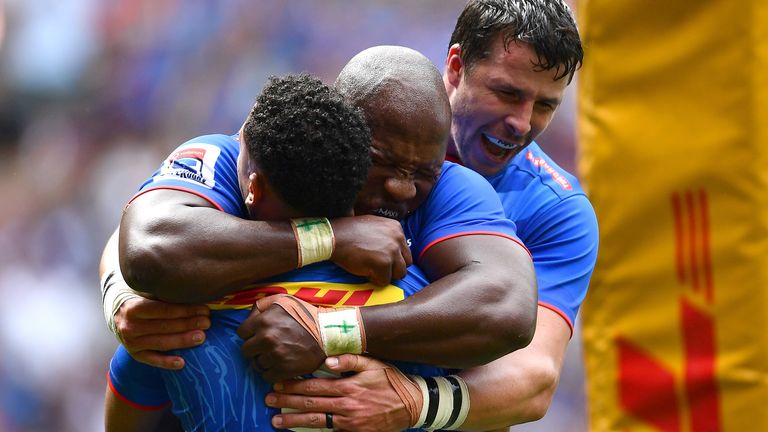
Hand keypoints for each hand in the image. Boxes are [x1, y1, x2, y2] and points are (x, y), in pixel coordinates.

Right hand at [114, 297, 209, 369]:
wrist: (117, 313)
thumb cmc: (140, 299)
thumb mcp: (146, 292)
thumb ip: (164, 294)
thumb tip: (195, 292)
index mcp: (133, 307)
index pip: (163, 310)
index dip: (185, 310)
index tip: (204, 309)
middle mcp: (129, 326)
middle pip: (164, 326)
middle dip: (188, 324)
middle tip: (207, 322)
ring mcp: (131, 342)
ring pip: (161, 343)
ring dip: (183, 341)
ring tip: (201, 337)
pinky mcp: (135, 354)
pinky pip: (152, 360)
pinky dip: (167, 363)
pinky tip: (182, 363)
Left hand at [237, 295, 325, 381]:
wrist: (328, 334)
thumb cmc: (305, 315)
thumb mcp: (283, 300)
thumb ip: (262, 305)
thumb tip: (249, 316)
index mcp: (264, 321)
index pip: (241, 332)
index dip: (250, 333)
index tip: (259, 334)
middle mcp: (267, 339)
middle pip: (245, 350)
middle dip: (254, 348)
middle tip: (266, 346)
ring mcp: (275, 356)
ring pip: (256, 364)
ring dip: (263, 360)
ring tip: (275, 354)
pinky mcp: (283, 370)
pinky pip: (266, 376)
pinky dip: (271, 372)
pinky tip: (279, 364)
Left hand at [267, 354, 414, 431]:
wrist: (412, 405)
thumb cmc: (391, 381)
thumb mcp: (374, 364)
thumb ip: (350, 360)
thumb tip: (326, 361)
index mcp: (348, 387)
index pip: (314, 387)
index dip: (294, 386)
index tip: (278, 384)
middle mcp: (346, 406)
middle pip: (311, 405)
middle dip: (287, 402)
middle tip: (268, 400)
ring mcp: (349, 422)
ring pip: (316, 421)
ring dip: (294, 420)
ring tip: (276, 420)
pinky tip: (299, 431)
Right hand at [330, 216, 411, 285]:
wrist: (333, 236)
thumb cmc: (348, 231)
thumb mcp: (373, 225)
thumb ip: (386, 235)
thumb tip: (393, 250)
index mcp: (396, 228)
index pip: (405, 250)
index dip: (392, 258)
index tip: (379, 258)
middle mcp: (398, 238)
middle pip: (406, 263)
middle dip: (393, 268)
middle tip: (377, 267)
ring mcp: (392, 251)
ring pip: (399, 274)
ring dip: (386, 275)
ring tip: (370, 269)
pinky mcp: (384, 264)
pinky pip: (385, 281)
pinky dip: (374, 280)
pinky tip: (363, 271)